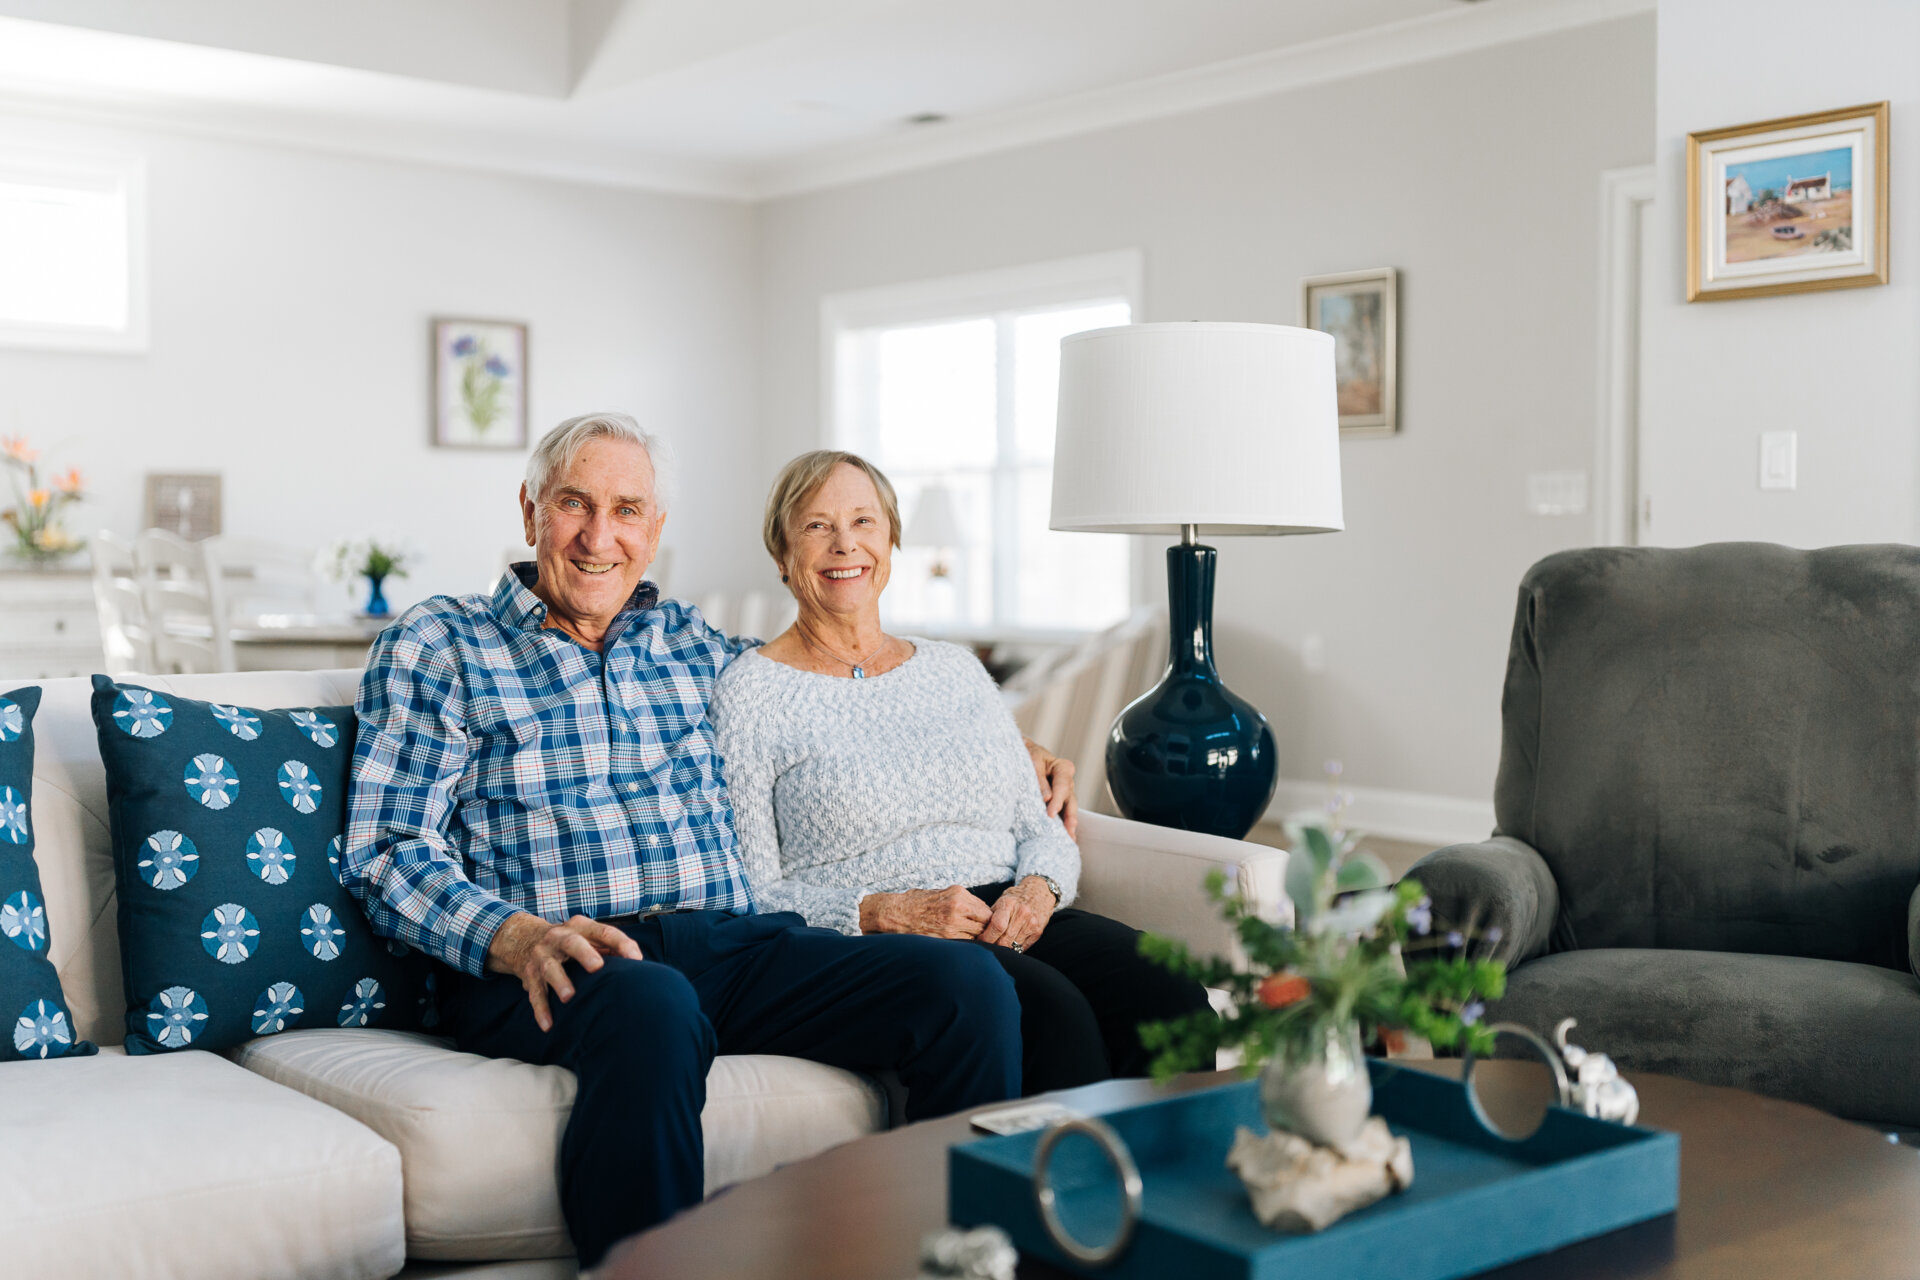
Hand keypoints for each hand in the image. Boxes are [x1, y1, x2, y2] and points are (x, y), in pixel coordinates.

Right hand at [486, 912, 642, 1032]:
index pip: (604, 932)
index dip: (621, 944)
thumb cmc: (572, 943)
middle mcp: (559, 937)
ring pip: (550, 967)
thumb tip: (639, 968)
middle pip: (573, 943)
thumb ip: (613, 949)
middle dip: (585, 954)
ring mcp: (542, 955)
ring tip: (568, 998)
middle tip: (597, 967)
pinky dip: (541, 1009)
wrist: (524, 939)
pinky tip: (548, 1025)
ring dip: (559, 982)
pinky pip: (535, 993)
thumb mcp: (590, 938)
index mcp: (581, 927)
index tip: (636, 959)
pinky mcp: (529, 975)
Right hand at [859, 886, 990, 938]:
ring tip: (967, 939)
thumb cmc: (916, 903)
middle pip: (986, 922)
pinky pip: (966, 943)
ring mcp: (952, 923)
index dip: (985, 918)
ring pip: (978, 934)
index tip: (981, 923)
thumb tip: (978, 911)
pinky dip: (965, 945)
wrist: (895, 914)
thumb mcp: (940, 893)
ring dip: (975, 938)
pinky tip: (957, 943)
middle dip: (984, 929)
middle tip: (978, 934)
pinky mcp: (946, 937)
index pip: (986, 909)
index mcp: (958, 893)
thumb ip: (960, 901)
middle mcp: (958, 906)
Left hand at [977, 876, 1056, 949]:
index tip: (980, 941)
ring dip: (1004, 949)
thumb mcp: (1002, 900)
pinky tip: (1010, 944)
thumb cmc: (1016, 897)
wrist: (1039, 891)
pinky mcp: (1038, 931)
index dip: (987, 937)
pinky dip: (1014, 949)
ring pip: (1013, 946)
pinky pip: (1023, 947)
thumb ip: (991, 916)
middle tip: (987, 946)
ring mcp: (1031, 923)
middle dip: (994, 946)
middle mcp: (1022, 913)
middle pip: (1004, 939)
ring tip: (998, 945)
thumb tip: (977, 933)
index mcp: (1009, 904)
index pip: (997, 926)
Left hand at [1024, 737, 1078, 838]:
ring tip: (1070, 839)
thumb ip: (1039, 779)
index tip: (1051, 814)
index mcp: (1063, 768)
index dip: (1058, 801)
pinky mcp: (1056, 802)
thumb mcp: (1032, 761)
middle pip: (1070, 800)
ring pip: (1068, 809)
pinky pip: (1061, 813)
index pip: (1063, 786)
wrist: (1021, 754)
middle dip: (1070, 817)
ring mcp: (1062, 793)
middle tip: (1068, 831)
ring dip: (1069, 824)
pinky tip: (1063, 837)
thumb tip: (1047, 798)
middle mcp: (1066, 782)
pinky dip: (1062, 825)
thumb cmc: (1027, 755)